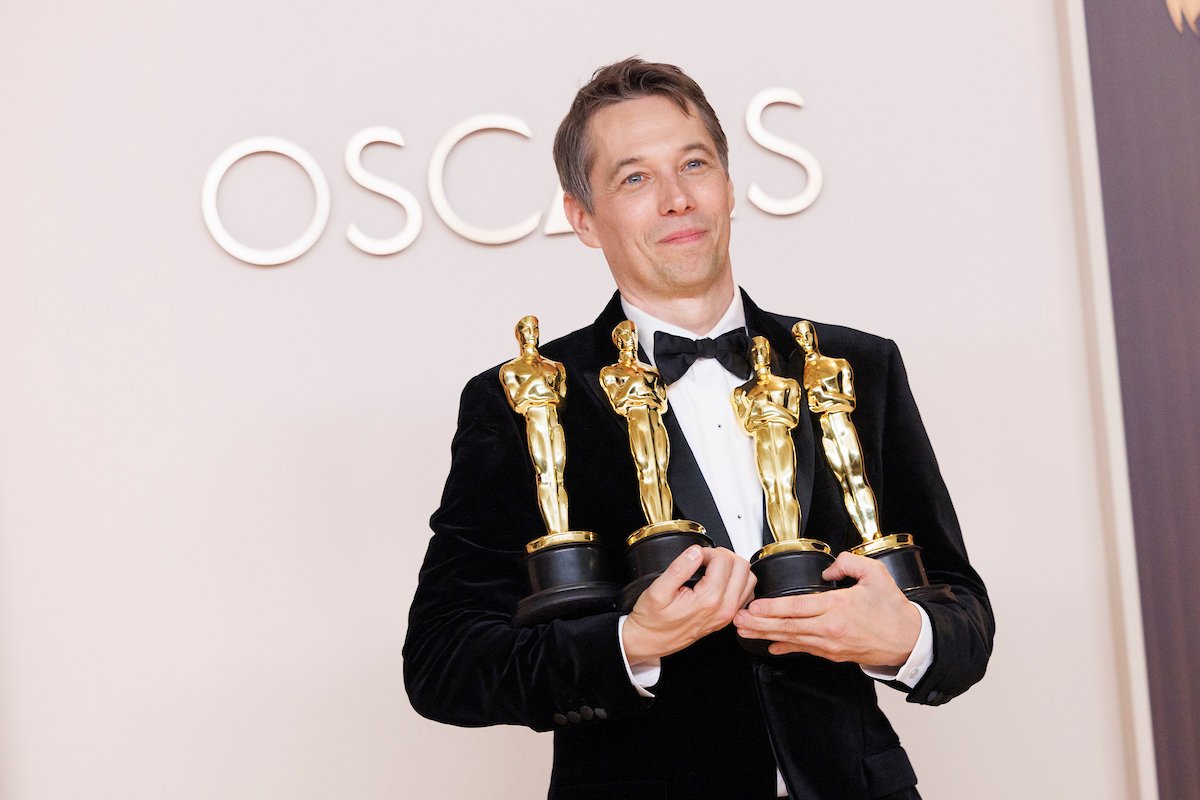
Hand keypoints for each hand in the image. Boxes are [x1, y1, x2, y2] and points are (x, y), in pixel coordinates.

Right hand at [622, 546, 755, 662]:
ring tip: (713, 567)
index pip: (723, 561)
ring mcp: (728, 614)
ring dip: (733, 567)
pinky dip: (738, 581)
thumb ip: (679, 568)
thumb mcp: (658, 590)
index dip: (708, 551)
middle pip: (742, 567)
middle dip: (723, 556)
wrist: (651, 641)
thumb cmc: (653, 619)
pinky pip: (746, 593)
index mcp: (708, 600)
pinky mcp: (727, 617)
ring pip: (749, 579)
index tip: (695, 556)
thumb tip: (696, 551)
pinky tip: (721, 580)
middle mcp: (723, 608)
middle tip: (705, 559)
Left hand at [733, 551, 920, 665]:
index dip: (773, 608)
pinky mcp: (832, 654)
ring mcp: (830, 644)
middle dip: (759, 623)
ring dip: (766, 635)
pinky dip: (785, 647)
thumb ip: (848, 563)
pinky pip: (804, 649)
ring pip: (792, 639)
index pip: (797, 607)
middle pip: (788, 626)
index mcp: (838, 607)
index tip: (754, 607)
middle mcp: (830, 629)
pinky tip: (770, 646)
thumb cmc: (892, 608)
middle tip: (737, 620)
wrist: (908, 640)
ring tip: (745, 631)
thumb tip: (827, 570)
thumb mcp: (874, 574)